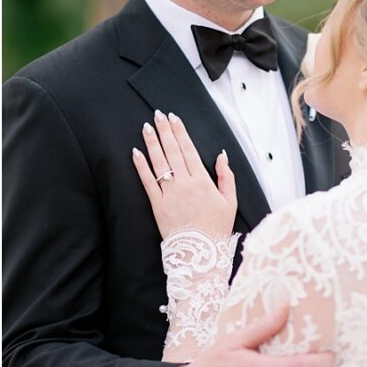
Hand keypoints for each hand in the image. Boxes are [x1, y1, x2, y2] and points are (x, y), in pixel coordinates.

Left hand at [131, 110, 237, 241]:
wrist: (201, 252)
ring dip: (152, 143)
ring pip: (159, 162)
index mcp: (203, 182)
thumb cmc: (217, 227)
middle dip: (164, 131)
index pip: (189, 150)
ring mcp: (169, 193)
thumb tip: (221, 156)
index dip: (180, 132)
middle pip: (172, 152)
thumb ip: (226, 177)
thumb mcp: (230, 202)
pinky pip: (147, 181)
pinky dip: (141, 165)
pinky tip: (136, 151)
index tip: (174, 118)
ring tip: (146, 127)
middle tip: (158, 115)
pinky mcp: (157, 204)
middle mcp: (185, 184)